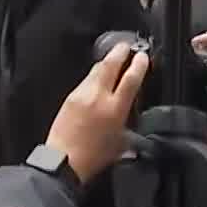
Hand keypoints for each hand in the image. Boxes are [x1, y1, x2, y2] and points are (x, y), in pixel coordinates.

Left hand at [44, 42, 149, 183]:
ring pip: (96, 70)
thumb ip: (128, 126)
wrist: (64, 160)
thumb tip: (130, 117)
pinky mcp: (70, 97)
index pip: (131, 79)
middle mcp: (98, 97)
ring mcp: (82, 94)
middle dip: (120, 52)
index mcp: (114, 109)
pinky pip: (85, 80)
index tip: (142, 57)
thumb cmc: (93, 158)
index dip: (139, 65)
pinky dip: (94, 75)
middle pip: (110, 65)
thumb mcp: (121, 143)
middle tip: (126, 46)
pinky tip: (97, 78)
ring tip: (113, 58)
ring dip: (106, 62)